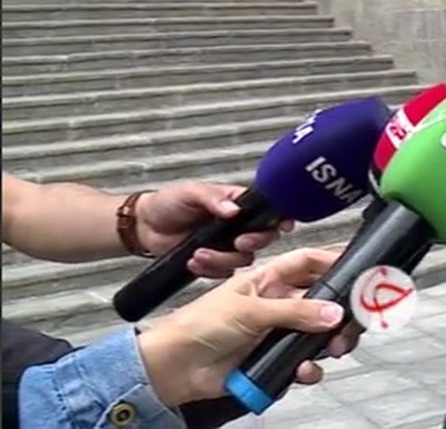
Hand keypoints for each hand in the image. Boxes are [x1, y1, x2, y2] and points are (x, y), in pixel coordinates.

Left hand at [136, 181, 295, 277]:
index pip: (268, 212)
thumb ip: (213, 198)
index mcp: (238, 205)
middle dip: (253, 243)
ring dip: (222, 259)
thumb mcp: (191, 192)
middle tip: (238, 242)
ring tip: (199, 254)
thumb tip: (234, 208)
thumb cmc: (168, 203)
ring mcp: (227, 246)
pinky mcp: (215, 263)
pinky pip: (223, 273)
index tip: (282, 226)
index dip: (280, 220)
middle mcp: (237, 226)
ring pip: (243, 260)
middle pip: (263, 239)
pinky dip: (210, 270)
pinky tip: (193, 262)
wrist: (144, 226)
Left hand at [136, 247, 359, 406]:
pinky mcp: (273, 361)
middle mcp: (278, 304)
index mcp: (269, 280)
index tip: (359, 269)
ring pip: (319, 335)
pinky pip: (304, 364)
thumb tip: (334, 312)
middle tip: (350, 323)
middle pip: (324, 301)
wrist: (173, 368)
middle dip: (341, 312)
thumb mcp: (249, 310)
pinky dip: (310, 369)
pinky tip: (303, 369)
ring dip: (331, 343)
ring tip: (332, 349)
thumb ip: (295, 311)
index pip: (309, 263)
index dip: (334, 261)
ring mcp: (277, 333)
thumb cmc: (198, 326)